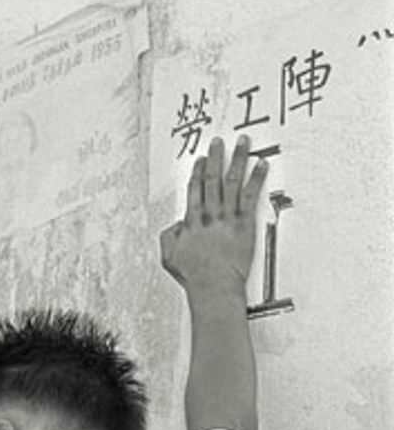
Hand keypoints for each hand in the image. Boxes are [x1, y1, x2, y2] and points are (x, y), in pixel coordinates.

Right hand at [160, 135, 265, 297]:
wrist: (214, 287)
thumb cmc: (195, 277)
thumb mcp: (170, 258)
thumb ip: (169, 237)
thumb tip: (175, 225)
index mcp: (191, 223)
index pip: (194, 190)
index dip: (197, 172)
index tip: (201, 159)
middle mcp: (209, 216)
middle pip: (211, 180)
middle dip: (215, 158)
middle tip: (219, 142)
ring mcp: (227, 218)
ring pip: (231, 181)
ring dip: (237, 159)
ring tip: (242, 143)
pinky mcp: (243, 223)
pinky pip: (250, 195)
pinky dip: (256, 178)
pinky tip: (261, 165)